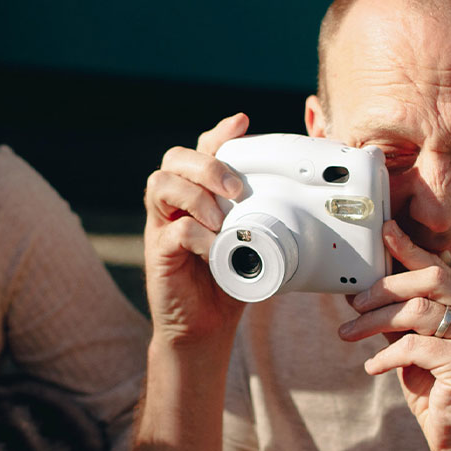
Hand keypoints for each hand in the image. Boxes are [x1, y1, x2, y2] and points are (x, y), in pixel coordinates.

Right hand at [143, 112, 250, 345]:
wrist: (204, 329)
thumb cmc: (227, 283)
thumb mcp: (250, 243)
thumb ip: (258, 217)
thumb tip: (293, 200)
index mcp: (197, 196)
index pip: (202, 151)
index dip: (219, 133)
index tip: (241, 122)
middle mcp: (175, 205)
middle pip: (175, 159)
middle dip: (208, 164)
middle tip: (235, 189)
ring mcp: (162, 227)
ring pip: (161, 184)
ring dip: (195, 194)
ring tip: (220, 219)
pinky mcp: (158, 253)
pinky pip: (172, 230)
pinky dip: (196, 235)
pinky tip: (214, 249)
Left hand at [337, 220, 450, 450]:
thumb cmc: (441, 397)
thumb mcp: (419, 352)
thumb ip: (404, 322)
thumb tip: (369, 293)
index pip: (443, 270)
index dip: (412, 250)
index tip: (384, 233)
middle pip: (432, 280)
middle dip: (385, 288)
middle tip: (354, 304)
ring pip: (420, 311)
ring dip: (376, 321)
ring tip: (351, 335)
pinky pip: (415, 346)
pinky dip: (387, 354)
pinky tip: (373, 367)